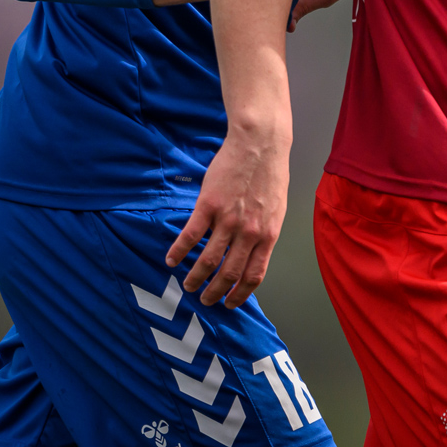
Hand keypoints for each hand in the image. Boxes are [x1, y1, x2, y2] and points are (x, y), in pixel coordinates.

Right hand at [165, 126, 289, 308]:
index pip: (253, 276)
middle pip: (229, 274)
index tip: (230, 303)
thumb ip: (264, 232)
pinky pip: (190, 235)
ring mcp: (228, 220)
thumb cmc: (270, 173)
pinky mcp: (209, 205)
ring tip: (188, 285)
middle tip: (205, 300)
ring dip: (196, 277)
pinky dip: (178, 251)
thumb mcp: (276, 209)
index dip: (240, 294)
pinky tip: (170, 260)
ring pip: (209, 260)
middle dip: (215, 292)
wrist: (260, 144)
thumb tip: (252, 251)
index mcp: (268, 235)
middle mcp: (249, 233)